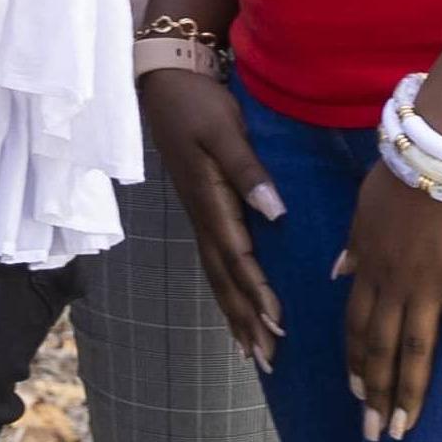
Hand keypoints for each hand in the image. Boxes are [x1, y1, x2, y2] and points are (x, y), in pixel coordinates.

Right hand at [135, 66, 289, 367]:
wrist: (163, 83)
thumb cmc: (197, 103)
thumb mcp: (225, 130)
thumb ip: (247, 171)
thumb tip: (274, 212)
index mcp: (210, 200)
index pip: (237, 257)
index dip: (257, 293)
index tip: (278, 324)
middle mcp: (202, 217)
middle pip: (224, 279)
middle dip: (246, 320)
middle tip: (268, 358)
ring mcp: (198, 217)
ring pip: (217, 277)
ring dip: (235, 315)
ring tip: (253, 352)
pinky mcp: (201, 211)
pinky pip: (213, 264)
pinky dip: (226, 293)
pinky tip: (236, 310)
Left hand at [336, 169, 441, 437]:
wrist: (440, 153)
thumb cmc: (402, 174)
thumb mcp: (362, 209)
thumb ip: (352, 245)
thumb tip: (337, 272)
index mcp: (367, 267)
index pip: (355, 326)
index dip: (356, 362)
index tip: (357, 393)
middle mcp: (392, 285)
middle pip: (380, 350)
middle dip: (376, 394)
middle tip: (376, 434)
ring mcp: (427, 288)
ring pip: (414, 352)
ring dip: (409, 396)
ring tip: (404, 432)